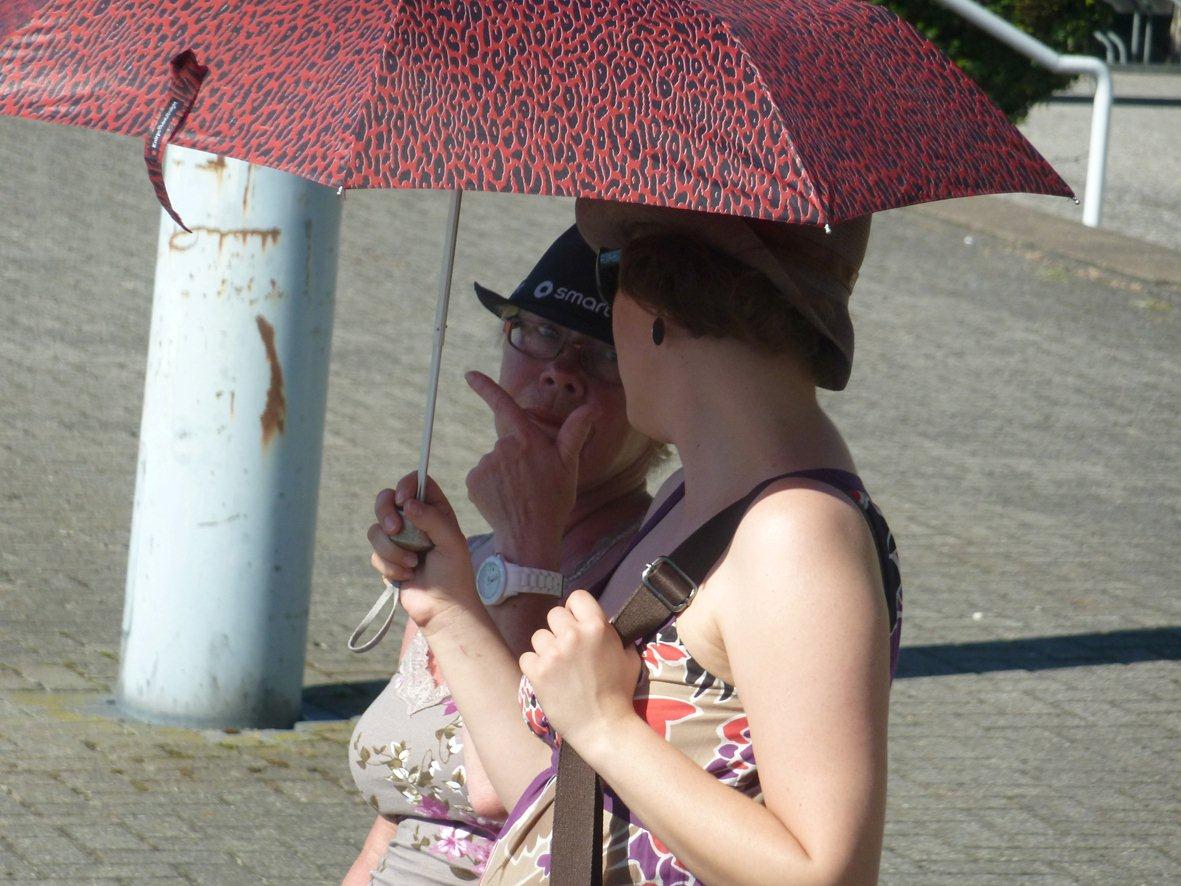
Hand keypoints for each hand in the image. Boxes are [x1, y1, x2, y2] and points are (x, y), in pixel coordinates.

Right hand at [367, 473, 477, 631]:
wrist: (442, 609)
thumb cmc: (455, 575)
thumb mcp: (452, 543)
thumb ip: (433, 520)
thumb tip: (407, 504)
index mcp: (435, 511)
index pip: (417, 483)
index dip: (406, 485)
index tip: (403, 500)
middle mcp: (415, 521)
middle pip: (386, 499)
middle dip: (385, 513)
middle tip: (395, 530)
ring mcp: (399, 540)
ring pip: (376, 529)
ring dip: (392, 549)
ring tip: (413, 564)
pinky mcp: (387, 558)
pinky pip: (375, 554)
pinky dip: (390, 566)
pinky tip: (407, 576)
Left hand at [464, 371, 594, 568]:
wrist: (530, 537)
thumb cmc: (554, 501)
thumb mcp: (570, 466)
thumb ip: (575, 433)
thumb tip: (591, 408)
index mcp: (527, 439)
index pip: (503, 405)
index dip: (485, 387)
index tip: (469, 374)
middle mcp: (503, 447)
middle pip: (507, 441)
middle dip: (517, 454)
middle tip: (532, 479)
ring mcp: (486, 465)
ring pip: (494, 460)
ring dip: (504, 471)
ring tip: (519, 493)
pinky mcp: (473, 482)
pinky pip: (482, 476)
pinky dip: (490, 485)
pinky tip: (504, 499)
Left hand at [518, 590, 641, 753]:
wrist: (603, 727)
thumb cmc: (619, 692)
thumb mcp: (629, 656)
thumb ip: (616, 636)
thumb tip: (607, 628)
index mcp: (597, 626)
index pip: (576, 597)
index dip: (576, 610)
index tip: (578, 623)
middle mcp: (573, 634)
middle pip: (554, 614)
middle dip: (560, 629)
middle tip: (568, 649)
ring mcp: (552, 653)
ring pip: (539, 636)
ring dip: (547, 649)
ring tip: (559, 667)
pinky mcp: (537, 672)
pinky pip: (527, 657)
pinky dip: (535, 667)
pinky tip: (548, 678)